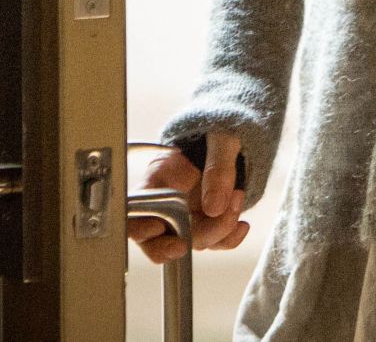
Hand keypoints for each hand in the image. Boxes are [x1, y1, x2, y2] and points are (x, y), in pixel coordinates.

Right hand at [128, 131, 247, 264]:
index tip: (158, 228)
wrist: (235, 141)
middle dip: (179, 242)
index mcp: (157, 178)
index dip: (139, 226)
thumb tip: (214, 206)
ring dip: (218, 230)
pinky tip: (241, 225)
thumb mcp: (221, 139)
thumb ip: (217, 168)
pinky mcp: (207, 224)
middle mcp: (166, 204)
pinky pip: (215, 243)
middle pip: (158, 239)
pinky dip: (229, 239)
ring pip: (192, 242)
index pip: (134, 210)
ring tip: (236, 198)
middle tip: (200, 234)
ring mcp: (186, 217)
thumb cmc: (220, 133)